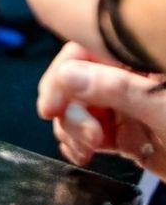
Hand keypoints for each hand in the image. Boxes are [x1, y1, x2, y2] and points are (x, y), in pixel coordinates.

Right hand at [37, 42, 165, 173]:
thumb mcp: (164, 108)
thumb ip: (117, 89)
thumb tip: (67, 75)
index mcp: (139, 58)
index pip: (85, 50)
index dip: (62, 75)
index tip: (50, 107)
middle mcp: (130, 76)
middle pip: (74, 80)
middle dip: (71, 110)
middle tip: (86, 138)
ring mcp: (127, 104)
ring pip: (76, 106)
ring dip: (71, 129)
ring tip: (86, 151)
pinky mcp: (125, 131)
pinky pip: (87, 129)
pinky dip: (77, 141)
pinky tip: (83, 154)